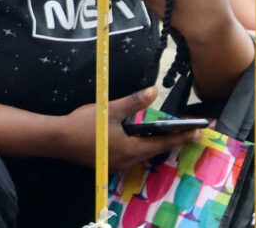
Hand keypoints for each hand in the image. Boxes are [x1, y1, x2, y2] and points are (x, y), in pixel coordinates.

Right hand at [58, 87, 199, 171]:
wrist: (57, 139)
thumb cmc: (83, 124)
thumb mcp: (109, 109)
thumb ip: (134, 102)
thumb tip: (154, 90)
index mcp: (131, 149)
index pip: (163, 142)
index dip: (182, 136)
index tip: (198, 131)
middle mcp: (127, 161)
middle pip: (155, 151)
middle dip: (171, 140)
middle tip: (186, 131)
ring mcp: (117, 164)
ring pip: (143, 154)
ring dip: (155, 144)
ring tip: (166, 133)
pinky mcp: (107, 163)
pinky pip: (131, 156)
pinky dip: (140, 147)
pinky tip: (138, 139)